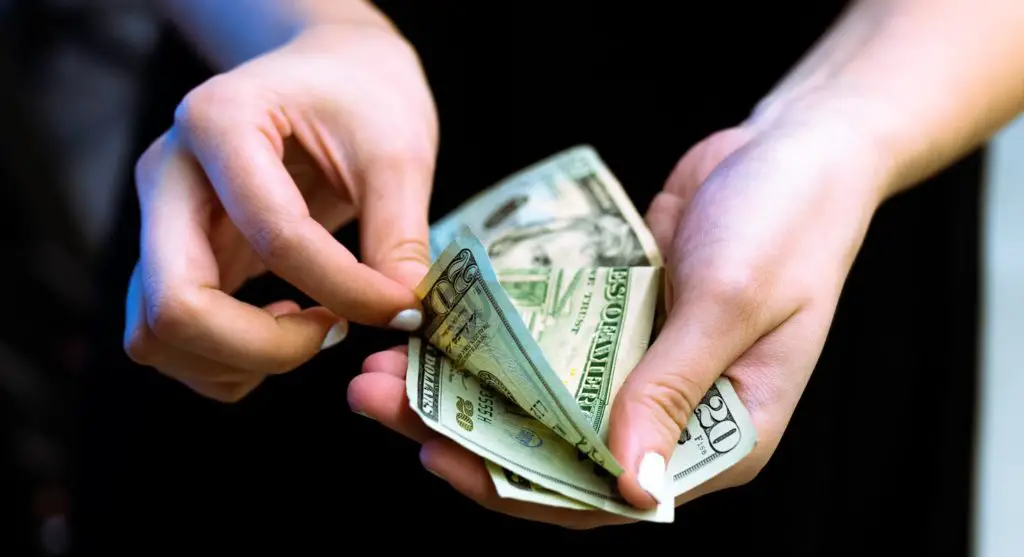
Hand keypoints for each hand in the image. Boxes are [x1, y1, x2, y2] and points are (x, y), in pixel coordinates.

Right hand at [123, 21, 438, 401]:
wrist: (328, 74)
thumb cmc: (360, 96)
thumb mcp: (397, 151)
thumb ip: (399, 236)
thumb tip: (402, 315)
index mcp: (220, 122)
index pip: (273, 235)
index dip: (345, 288)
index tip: (401, 307)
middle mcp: (168, 174)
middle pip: (175, 304)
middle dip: (264, 347)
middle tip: (334, 333)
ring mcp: (159, 220)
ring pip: (156, 334)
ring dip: (237, 360)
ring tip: (311, 330)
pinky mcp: (173, 257)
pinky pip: (170, 340)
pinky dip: (225, 360)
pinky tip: (283, 327)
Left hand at [350, 107, 888, 526]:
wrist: (795, 147)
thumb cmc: (789, 225)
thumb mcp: (733, 303)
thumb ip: (673, 390)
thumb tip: (625, 483)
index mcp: (720, 438)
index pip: (605, 497)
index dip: (516, 487)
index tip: (439, 457)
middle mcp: (674, 415)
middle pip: (556, 451)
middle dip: (466, 433)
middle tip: (383, 400)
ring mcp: (641, 367)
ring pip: (540, 399)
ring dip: (466, 386)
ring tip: (389, 363)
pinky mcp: (619, 321)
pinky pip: (547, 345)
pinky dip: (497, 339)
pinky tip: (440, 322)